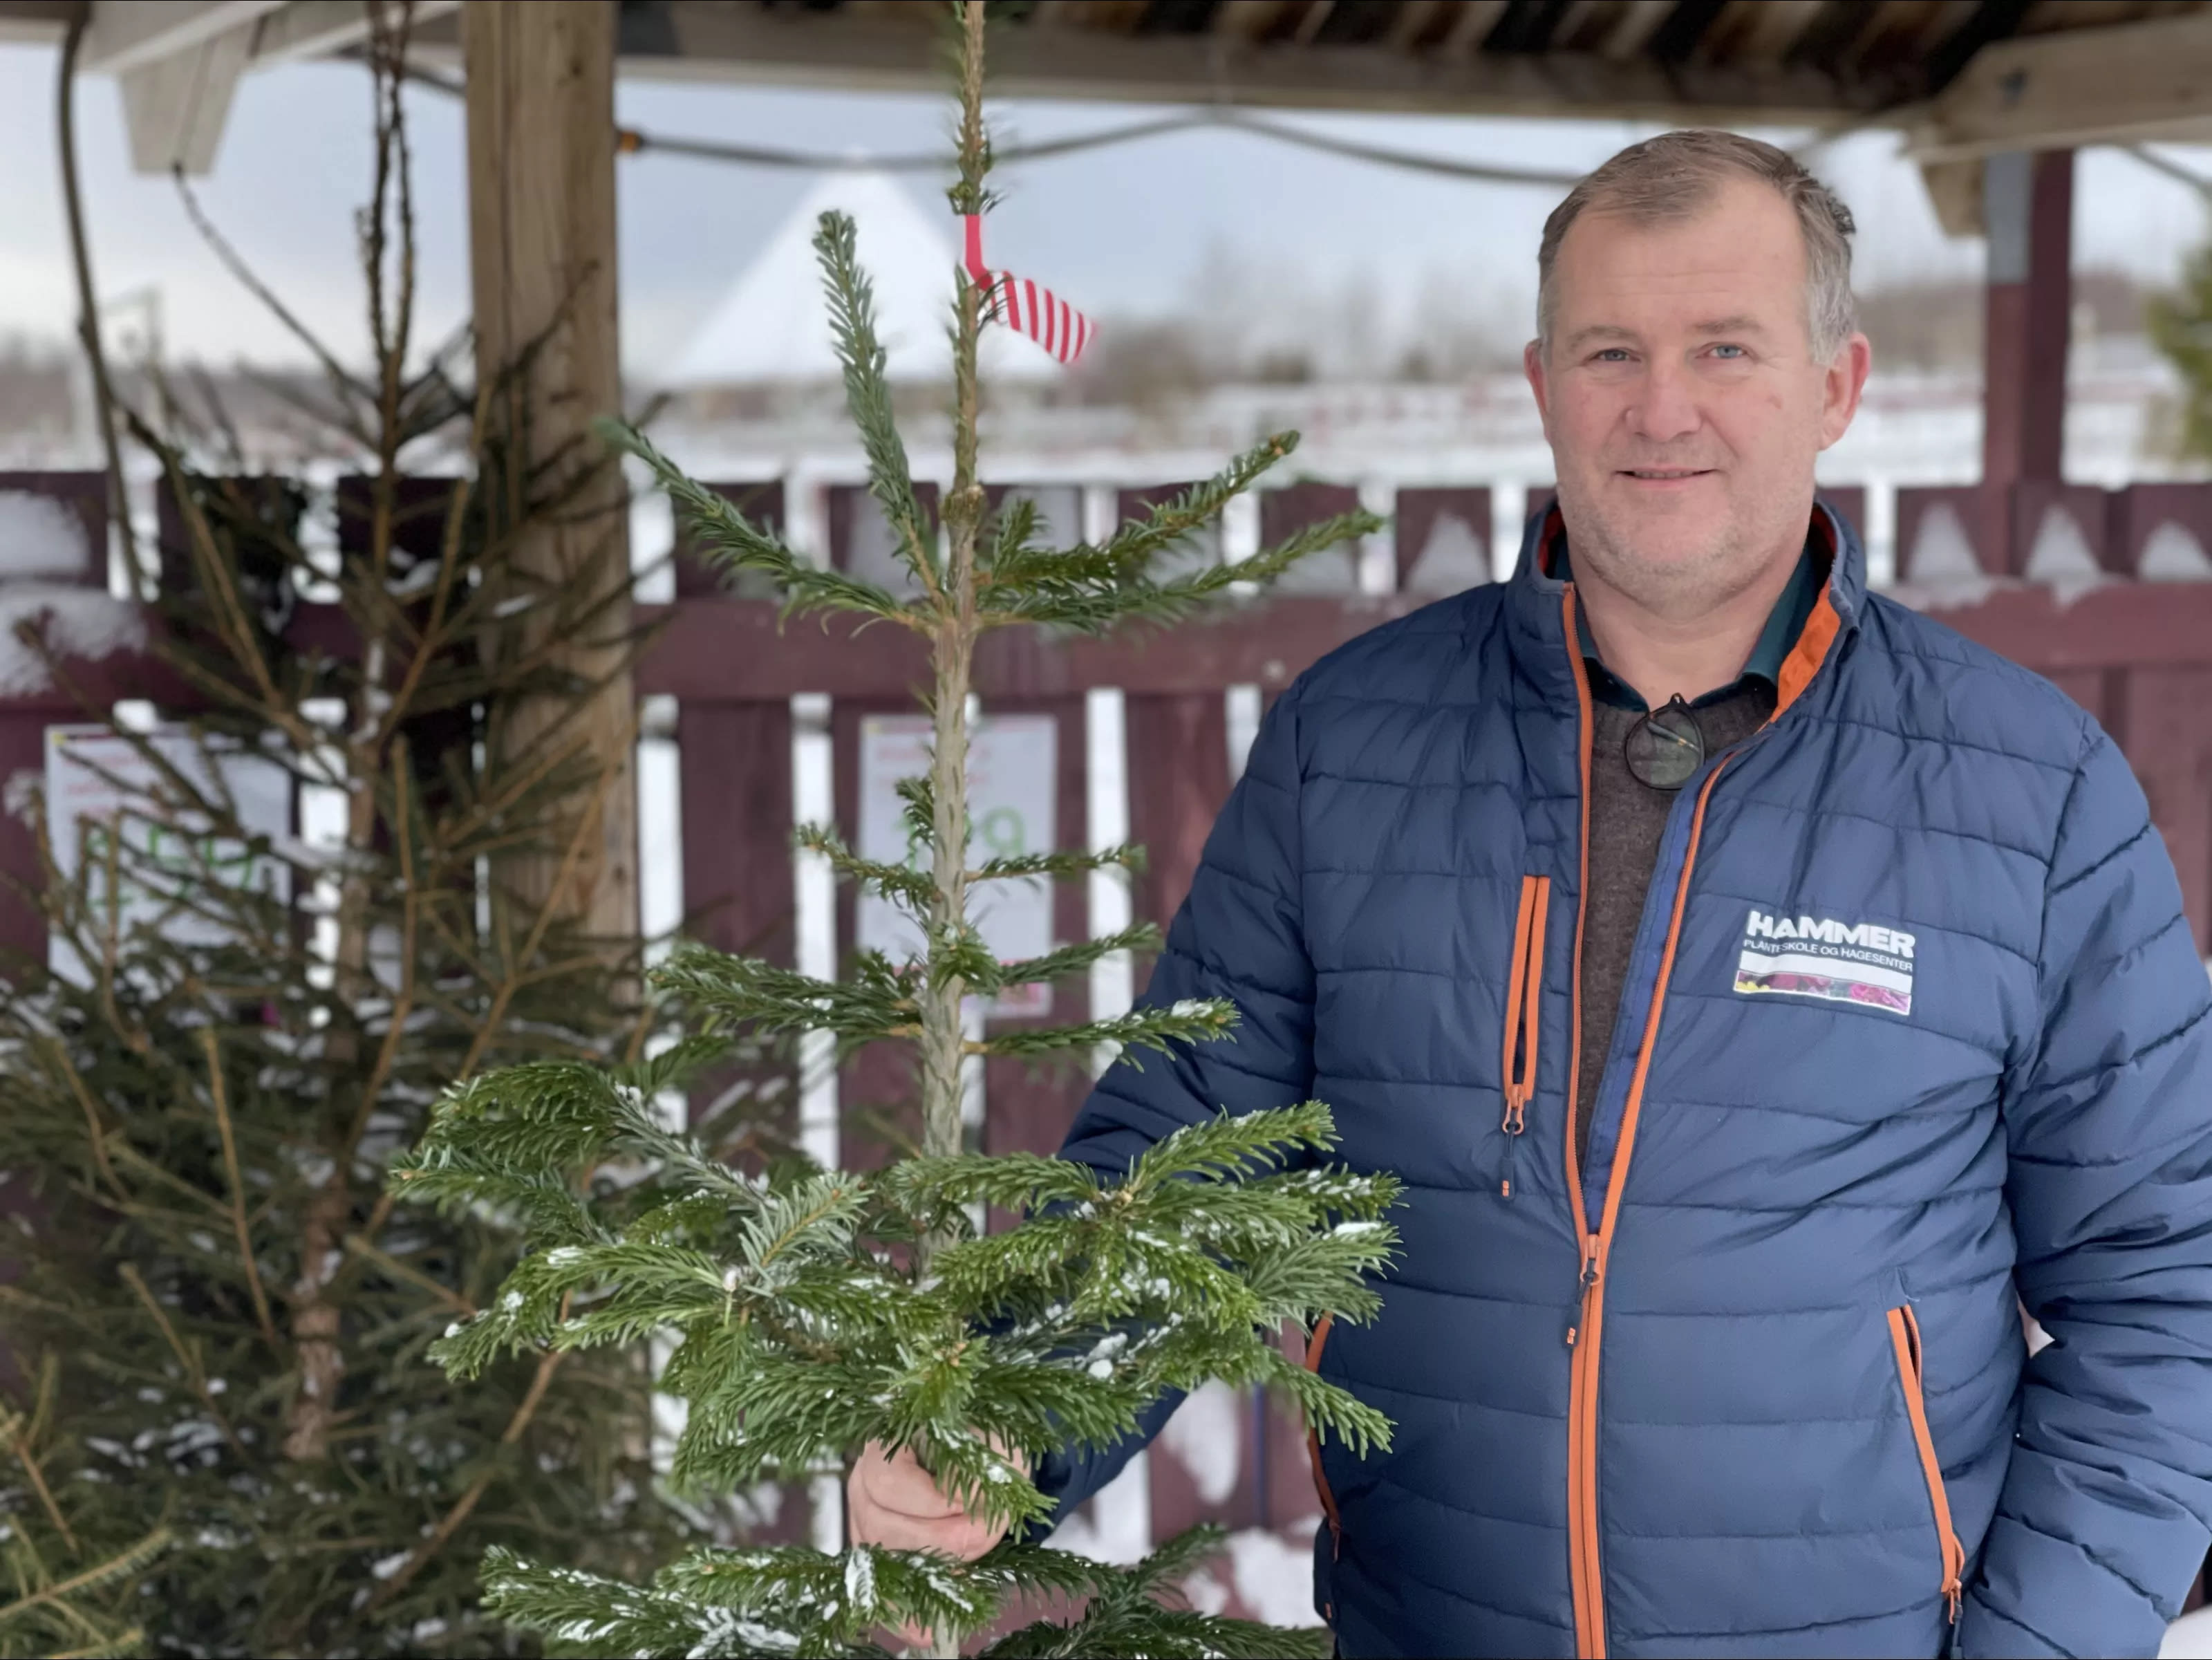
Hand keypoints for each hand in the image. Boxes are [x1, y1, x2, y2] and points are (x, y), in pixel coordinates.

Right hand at [848, 1440, 1012, 1652]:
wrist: (985, 1457)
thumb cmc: (986, 1445)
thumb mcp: (992, 1448)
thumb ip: (981, 1472)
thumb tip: (967, 1506)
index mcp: (889, 1443)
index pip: (889, 1481)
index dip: (932, 1502)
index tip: (973, 1507)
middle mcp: (865, 1482)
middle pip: (881, 1526)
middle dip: (938, 1542)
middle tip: (981, 1540)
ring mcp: (864, 1519)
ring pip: (880, 1560)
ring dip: (926, 1575)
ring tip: (964, 1585)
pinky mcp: (876, 1553)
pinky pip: (882, 1587)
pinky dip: (904, 1613)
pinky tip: (928, 1631)